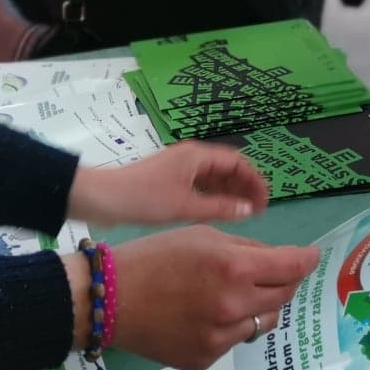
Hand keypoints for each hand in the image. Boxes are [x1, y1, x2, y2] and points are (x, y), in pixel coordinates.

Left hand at [67, 142, 268, 227]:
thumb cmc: (144, 199)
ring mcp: (180, 168)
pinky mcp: (170, 181)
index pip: (238, 161)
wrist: (103, 199)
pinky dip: (214, 196)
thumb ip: (219, 208)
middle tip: (258, 210)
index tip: (266, 201)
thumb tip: (249, 209)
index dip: (255, 180)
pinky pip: (201, 185)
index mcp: (197, 156)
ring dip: (230, 192)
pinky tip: (219, 213)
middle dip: (245, 186)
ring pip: (214, 177)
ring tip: (243, 214)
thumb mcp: (185, 206)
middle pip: (227, 167)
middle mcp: (191, 157)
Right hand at [106, 227, 320, 369]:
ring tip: (238, 294)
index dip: (307, 260)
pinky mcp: (207, 358)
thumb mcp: (202, 235)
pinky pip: (235, 340)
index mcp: (234, 269)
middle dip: (286, 281)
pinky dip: (232, 325)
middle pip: (283, 296)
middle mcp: (234, 306)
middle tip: (278, 272)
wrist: (111, 299)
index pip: (291, 267)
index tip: (312, 257)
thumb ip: (244, 248)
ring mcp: (221, 337)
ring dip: (260, 306)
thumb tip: (275, 258)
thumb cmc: (156, 256)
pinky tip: (208, 314)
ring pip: (263, 322)